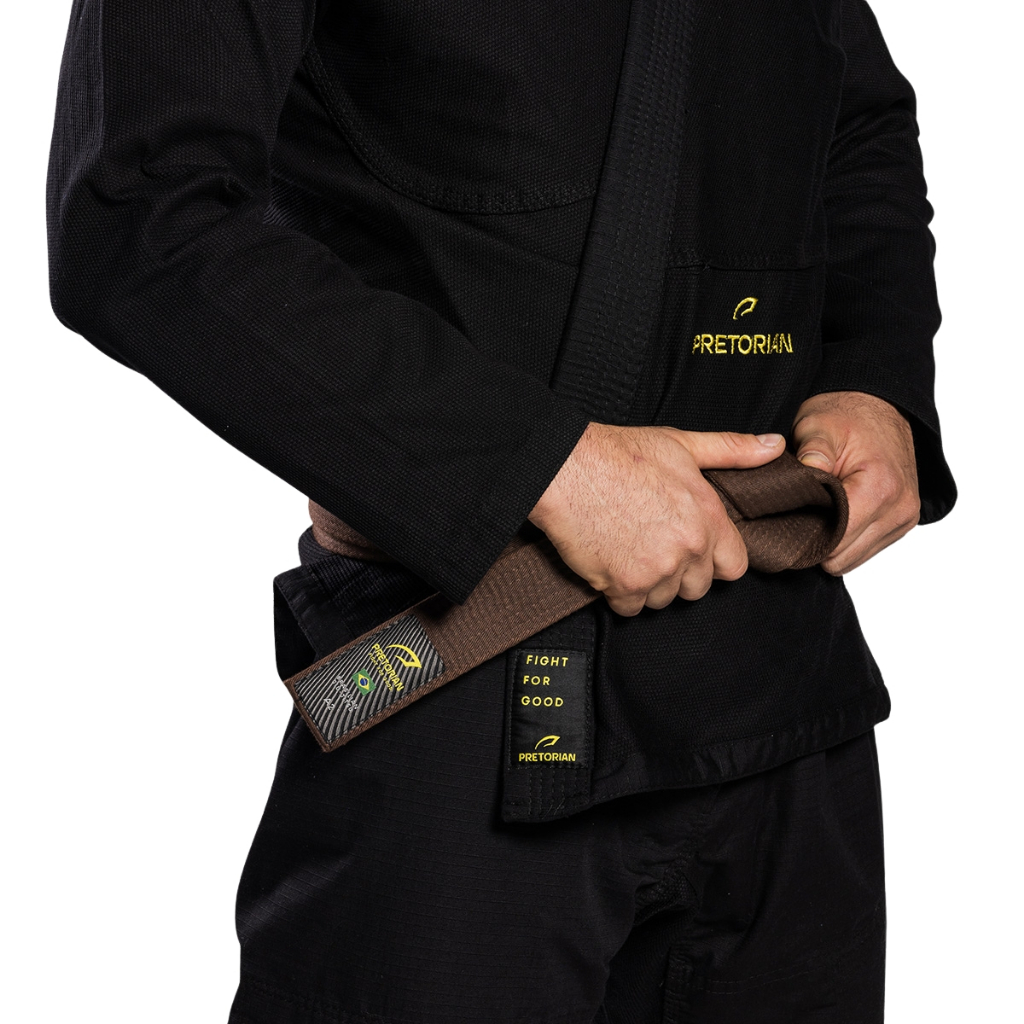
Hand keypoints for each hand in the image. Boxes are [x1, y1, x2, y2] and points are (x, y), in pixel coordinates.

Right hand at [528, 423, 785, 614]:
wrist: (564, 469)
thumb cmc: (617, 453)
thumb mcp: (681, 443)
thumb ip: (732, 449)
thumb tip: (776, 447)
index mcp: (708, 517)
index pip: (734, 566)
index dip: (714, 559)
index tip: (692, 548)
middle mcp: (688, 548)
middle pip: (697, 588)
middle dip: (679, 573)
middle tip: (652, 544)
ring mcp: (657, 570)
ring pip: (664, 599)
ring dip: (648, 584)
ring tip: (629, 549)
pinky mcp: (623, 586)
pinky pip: (631, 608)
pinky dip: (619, 593)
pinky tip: (610, 563)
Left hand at [792, 391, 919, 573]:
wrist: (879, 406)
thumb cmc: (847, 416)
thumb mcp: (819, 426)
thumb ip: (813, 452)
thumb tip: (805, 475)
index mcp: (880, 487)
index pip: (836, 540)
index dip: (805, 536)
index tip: (786, 522)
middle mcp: (899, 508)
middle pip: (843, 556)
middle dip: (815, 541)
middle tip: (796, 517)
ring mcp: (904, 519)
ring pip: (853, 559)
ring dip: (831, 543)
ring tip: (815, 514)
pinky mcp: (902, 523)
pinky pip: (865, 550)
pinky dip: (846, 540)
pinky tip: (832, 517)